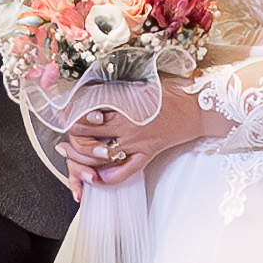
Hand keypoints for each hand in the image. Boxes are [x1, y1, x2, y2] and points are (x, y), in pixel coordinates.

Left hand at [60, 85, 226, 200]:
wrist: (197, 107)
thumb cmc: (172, 91)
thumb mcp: (142, 83)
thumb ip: (120, 90)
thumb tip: (98, 89)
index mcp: (123, 105)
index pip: (87, 113)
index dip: (71, 116)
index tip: (64, 116)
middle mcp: (126, 125)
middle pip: (87, 135)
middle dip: (73, 137)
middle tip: (65, 139)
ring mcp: (136, 142)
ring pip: (101, 155)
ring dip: (83, 158)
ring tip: (73, 157)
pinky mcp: (148, 153)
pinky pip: (126, 171)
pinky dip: (110, 178)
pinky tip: (98, 178)